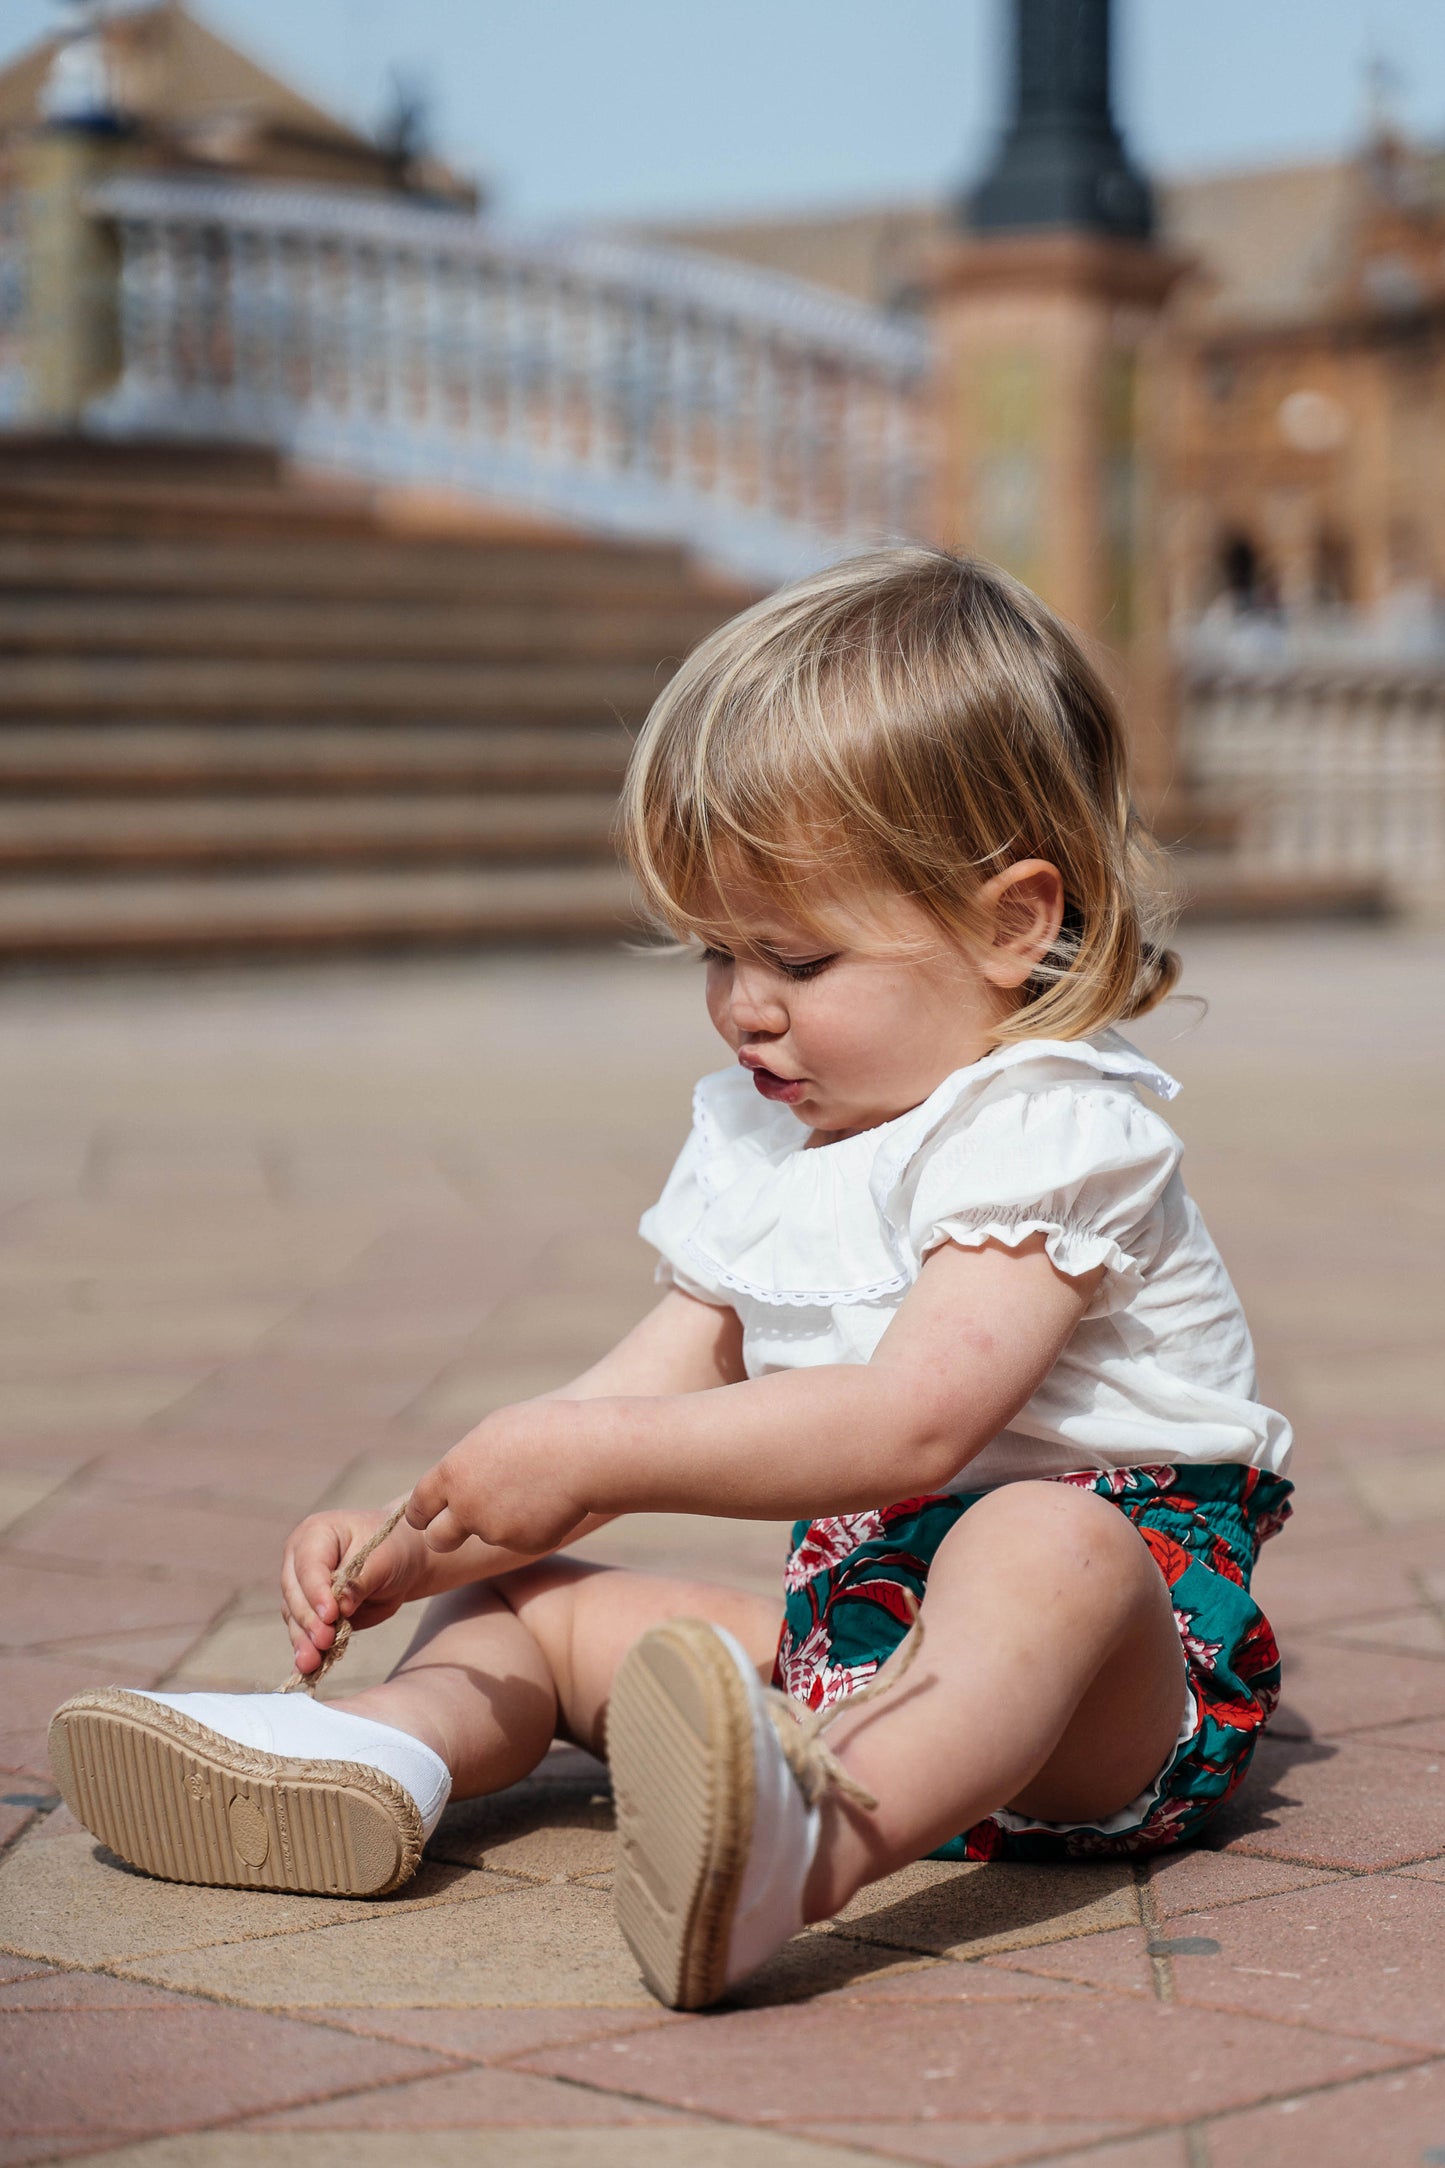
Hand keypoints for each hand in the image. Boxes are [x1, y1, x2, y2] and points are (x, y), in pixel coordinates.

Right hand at [281, 1502, 428, 1677]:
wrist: (401, 1560)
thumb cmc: (393, 1549)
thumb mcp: (383, 1559)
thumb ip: (359, 1581)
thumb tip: (340, 1608)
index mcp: (315, 1534)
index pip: (309, 1566)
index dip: (317, 1592)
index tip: (330, 1615)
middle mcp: (300, 1559)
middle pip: (295, 1593)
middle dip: (309, 1620)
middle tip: (324, 1641)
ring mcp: (301, 1587)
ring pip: (294, 1616)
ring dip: (303, 1641)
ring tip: (311, 1663)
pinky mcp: (308, 1611)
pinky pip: (303, 1631)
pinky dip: (306, 1649)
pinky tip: (307, 1668)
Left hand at [405, 1399, 602, 1557]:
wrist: (585, 1453)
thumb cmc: (540, 1430)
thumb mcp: (490, 1435)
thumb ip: (466, 1464)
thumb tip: (457, 1484)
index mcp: (452, 1475)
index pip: (419, 1506)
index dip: (424, 1511)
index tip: (428, 1513)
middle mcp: (466, 1508)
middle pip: (438, 1539)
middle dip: (443, 1536)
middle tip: (456, 1529)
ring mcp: (495, 1531)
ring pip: (489, 1533)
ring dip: (501, 1519)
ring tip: (534, 1486)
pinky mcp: (524, 1545)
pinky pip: (520, 1539)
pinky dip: (531, 1526)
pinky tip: (551, 1501)